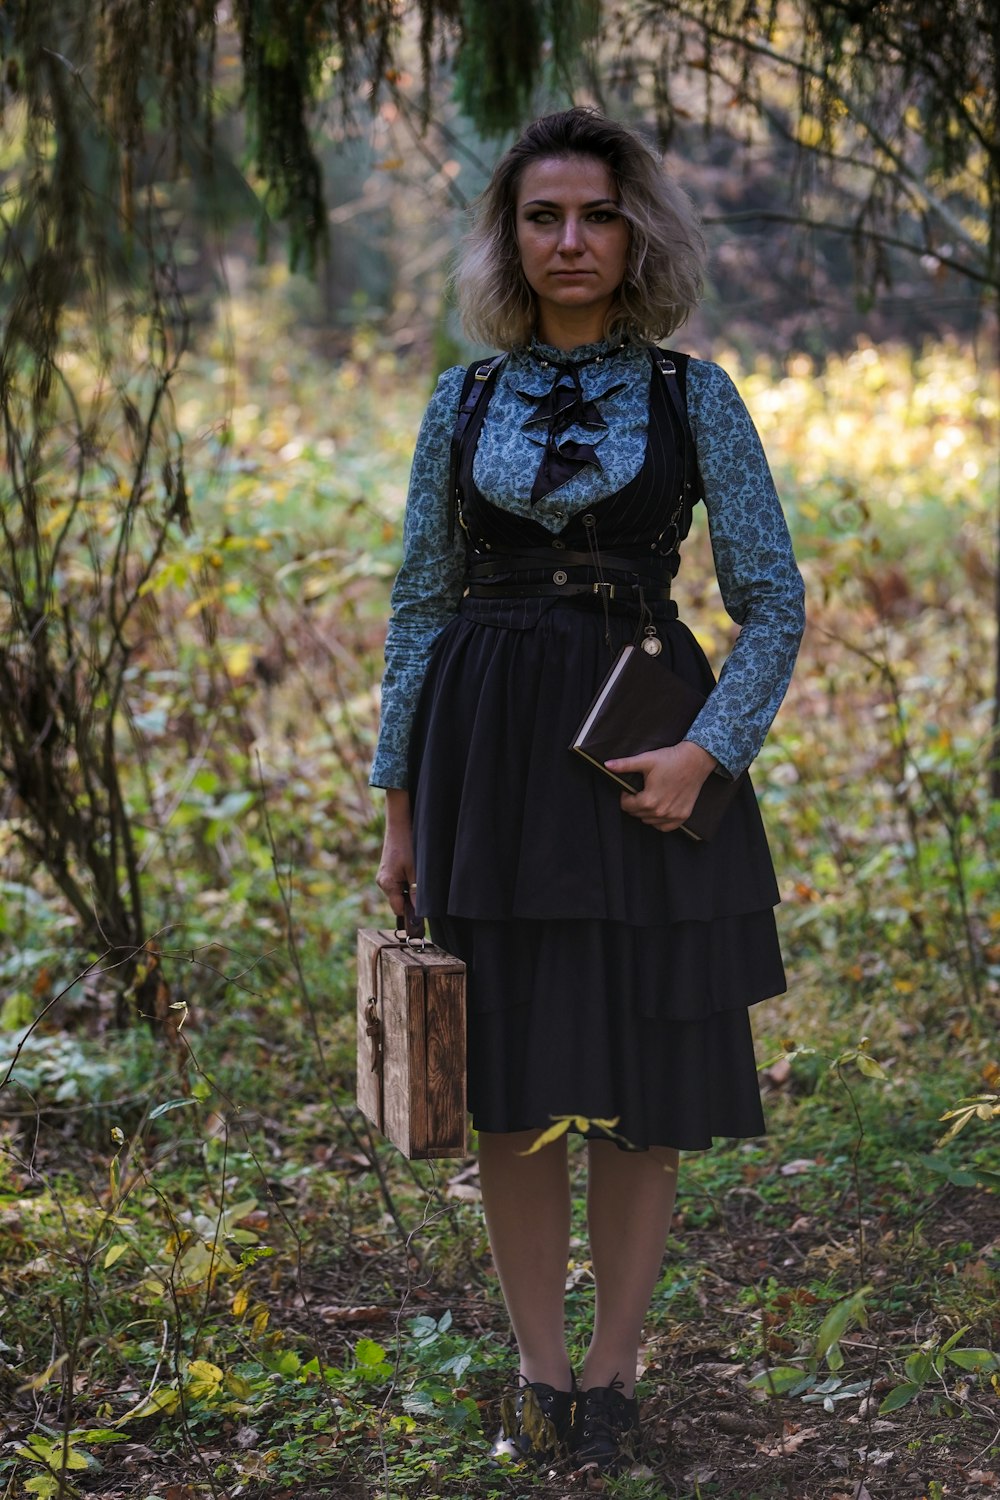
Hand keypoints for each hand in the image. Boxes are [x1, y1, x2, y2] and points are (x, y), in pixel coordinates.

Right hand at [376, 789, 415, 916]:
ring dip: (409, 888)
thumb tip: (419, 914)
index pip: (398, 909)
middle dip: (410, 898)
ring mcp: (383, 876)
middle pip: (398, 901)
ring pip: (399, 892)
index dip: (411, 912)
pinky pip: (397, 883)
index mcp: (387, 884)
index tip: (424, 911)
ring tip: (417, 873)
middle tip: (422, 885)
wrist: (399, 824)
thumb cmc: (407, 845)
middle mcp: (382, 882)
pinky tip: (412, 869)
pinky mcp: (387, 870)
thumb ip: (417, 893)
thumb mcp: (416, 871)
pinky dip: (406, 880)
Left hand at [605, 741, 717, 832]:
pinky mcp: (682, 816)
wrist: (695, 760)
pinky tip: (660, 809)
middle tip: (641, 791)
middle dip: (635, 804)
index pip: (626, 806)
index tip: (631, 789)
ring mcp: (672, 816)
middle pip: (637, 814)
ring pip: (649, 821)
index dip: (625, 796)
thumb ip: (625, 765)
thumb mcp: (645, 760)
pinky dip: (660, 822)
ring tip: (651, 797)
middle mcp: (660, 812)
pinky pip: (665, 827)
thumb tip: (607, 765)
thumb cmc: (670, 759)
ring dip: (646, 812)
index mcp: (649, 800)